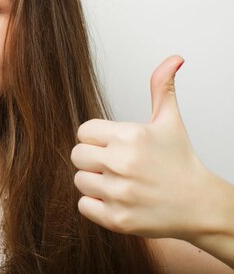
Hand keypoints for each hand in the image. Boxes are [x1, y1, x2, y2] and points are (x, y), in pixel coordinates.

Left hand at [71, 55, 212, 239]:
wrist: (201, 206)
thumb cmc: (181, 161)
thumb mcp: (170, 121)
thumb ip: (162, 88)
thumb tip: (174, 58)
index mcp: (130, 137)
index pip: (83, 131)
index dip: (95, 138)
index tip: (113, 145)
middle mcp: (122, 164)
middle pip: (77, 155)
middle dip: (92, 159)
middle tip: (114, 164)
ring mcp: (119, 194)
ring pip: (79, 180)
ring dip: (94, 182)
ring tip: (119, 182)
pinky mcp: (117, 219)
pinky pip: (83, 205)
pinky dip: (95, 204)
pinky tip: (117, 199)